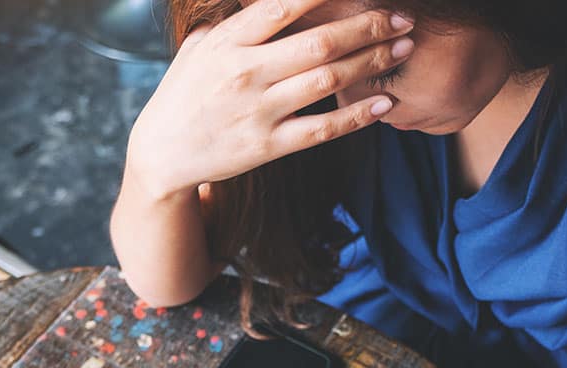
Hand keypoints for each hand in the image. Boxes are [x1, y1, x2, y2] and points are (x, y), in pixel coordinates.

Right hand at [125, 0, 414, 199]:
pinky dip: (358, 115)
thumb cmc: (185, 92)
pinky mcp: (268, 146)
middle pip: (319, 42)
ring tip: (404, 48)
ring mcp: (258, 111)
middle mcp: (244, 73)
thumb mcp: (200, 47)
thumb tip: (278, 0)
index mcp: (228, 42)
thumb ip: (237, 21)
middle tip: (401, 17)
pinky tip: (385, 101)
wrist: (162, 153)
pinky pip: (322, 129)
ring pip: (328, 81)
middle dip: (367, 27)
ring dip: (372, 62)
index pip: (283, 5)